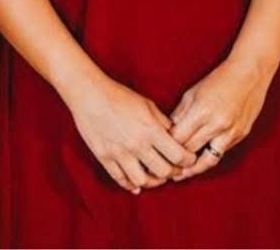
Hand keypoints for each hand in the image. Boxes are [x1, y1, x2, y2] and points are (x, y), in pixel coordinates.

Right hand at [67, 74, 198, 193]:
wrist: (90, 95)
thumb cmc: (119, 95)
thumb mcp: (147, 104)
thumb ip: (162, 122)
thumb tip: (174, 135)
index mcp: (150, 129)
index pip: (177, 154)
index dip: (187, 160)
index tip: (189, 159)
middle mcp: (137, 145)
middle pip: (163, 172)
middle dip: (173, 172)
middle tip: (175, 169)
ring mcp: (120, 154)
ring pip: (142, 181)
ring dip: (153, 181)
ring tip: (155, 176)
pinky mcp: (105, 158)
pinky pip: (121, 180)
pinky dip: (131, 185)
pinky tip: (136, 183)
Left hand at [167, 56, 271, 181]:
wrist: (250, 73)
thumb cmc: (219, 79)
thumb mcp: (193, 92)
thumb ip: (180, 114)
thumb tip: (167, 132)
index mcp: (202, 111)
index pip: (178, 138)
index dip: (166, 146)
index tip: (158, 151)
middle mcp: (217, 125)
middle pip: (190, 151)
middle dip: (176, 160)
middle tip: (164, 166)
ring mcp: (231, 132)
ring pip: (207, 161)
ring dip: (193, 169)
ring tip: (181, 175)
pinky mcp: (240, 136)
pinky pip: (220, 153)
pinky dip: (209, 158)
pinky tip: (199, 162)